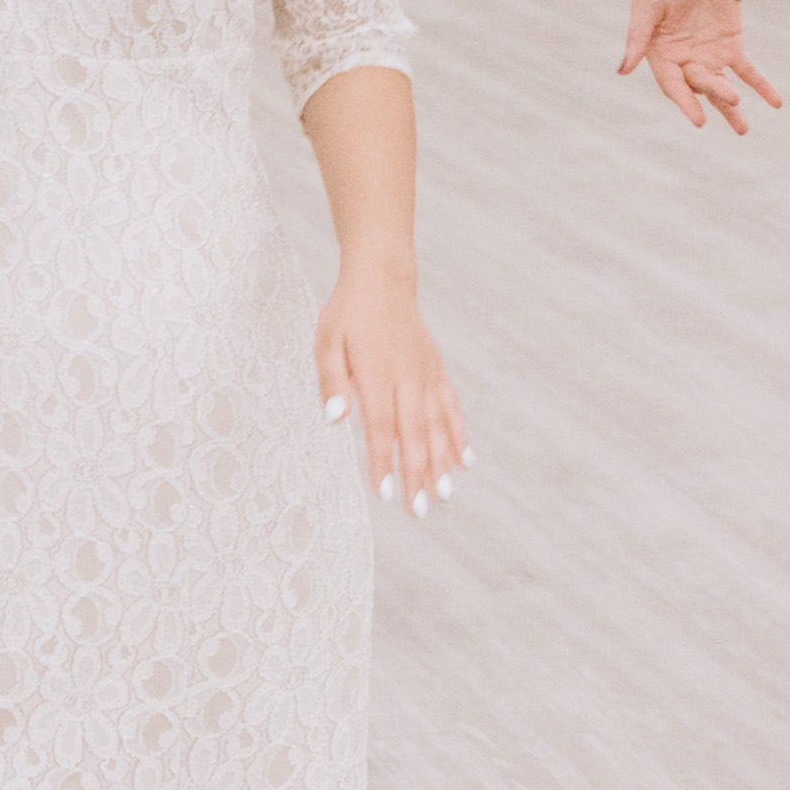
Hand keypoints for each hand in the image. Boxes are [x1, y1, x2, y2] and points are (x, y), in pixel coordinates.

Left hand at [314, 273, 468, 514]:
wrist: (382, 279)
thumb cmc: (347, 314)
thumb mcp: (326, 342)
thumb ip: (331, 382)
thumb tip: (333, 419)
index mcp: (376, 373)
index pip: (380, 426)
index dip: (383, 461)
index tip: (384, 493)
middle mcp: (407, 377)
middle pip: (414, 433)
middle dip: (417, 474)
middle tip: (419, 510)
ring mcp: (426, 374)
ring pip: (437, 425)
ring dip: (441, 462)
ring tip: (445, 495)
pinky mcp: (436, 371)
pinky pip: (450, 407)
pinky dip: (458, 435)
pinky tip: (464, 461)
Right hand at [619, 0, 779, 132]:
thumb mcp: (647, 5)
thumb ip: (636, 37)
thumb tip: (622, 70)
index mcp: (659, 54)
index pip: (673, 85)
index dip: (685, 102)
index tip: (699, 120)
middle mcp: (684, 60)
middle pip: (700, 84)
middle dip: (715, 94)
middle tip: (731, 100)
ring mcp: (709, 55)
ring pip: (722, 86)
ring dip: (733, 106)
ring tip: (743, 129)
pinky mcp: (732, 46)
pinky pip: (748, 71)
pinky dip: (761, 86)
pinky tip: (776, 102)